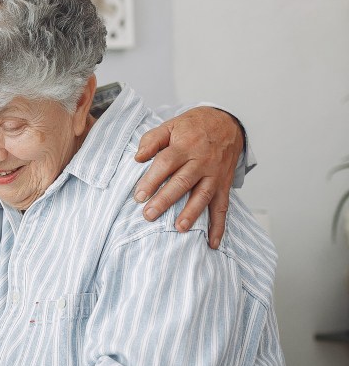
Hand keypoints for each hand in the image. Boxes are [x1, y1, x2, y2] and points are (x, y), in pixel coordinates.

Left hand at [134, 106, 244, 247]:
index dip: (152, 179)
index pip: (166, 163)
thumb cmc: (193, 127)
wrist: (227, 123)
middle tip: (149, 215)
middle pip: (182, 182)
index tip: (138, 196)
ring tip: (179, 228)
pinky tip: (212, 242)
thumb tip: (138, 157)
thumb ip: (152, 140)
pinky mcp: (224, 184)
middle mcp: (201, 161)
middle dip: (165, 200)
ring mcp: (214, 174)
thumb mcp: (171, 125)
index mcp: (184, 146)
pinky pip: (222, 206)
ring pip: (203, 195)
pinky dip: (219, 226)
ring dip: (192, 213)